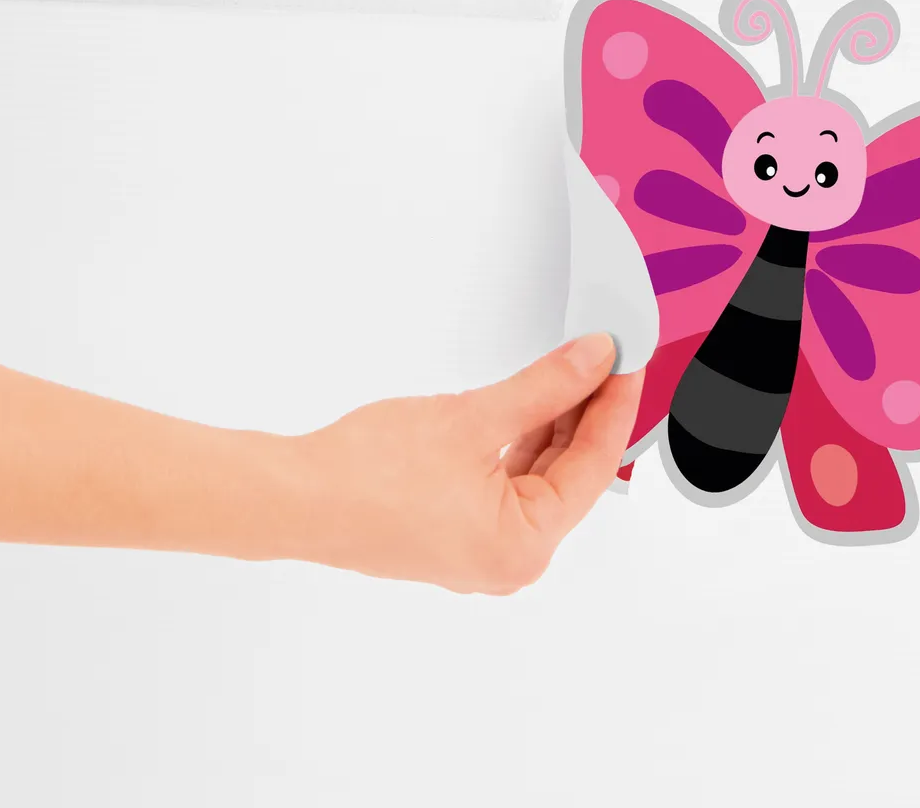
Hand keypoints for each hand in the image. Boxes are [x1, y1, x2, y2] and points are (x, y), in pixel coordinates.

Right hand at [281, 334, 643, 593]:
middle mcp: (508, 561)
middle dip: (585, 412)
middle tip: (604, 358)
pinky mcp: (452, 534)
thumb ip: (544, 388)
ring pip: (535, 477)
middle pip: (568, 474)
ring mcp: (478, 551)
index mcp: (525, 547)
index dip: (613, 405)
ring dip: (551, 424)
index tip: (626, 361)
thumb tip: (593, 362)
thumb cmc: (366, 477)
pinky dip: (518, 444)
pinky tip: (528, 405)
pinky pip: (504, 485)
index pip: (594, 465)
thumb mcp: (474, 418)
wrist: (293, 498)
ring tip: (571, 371)